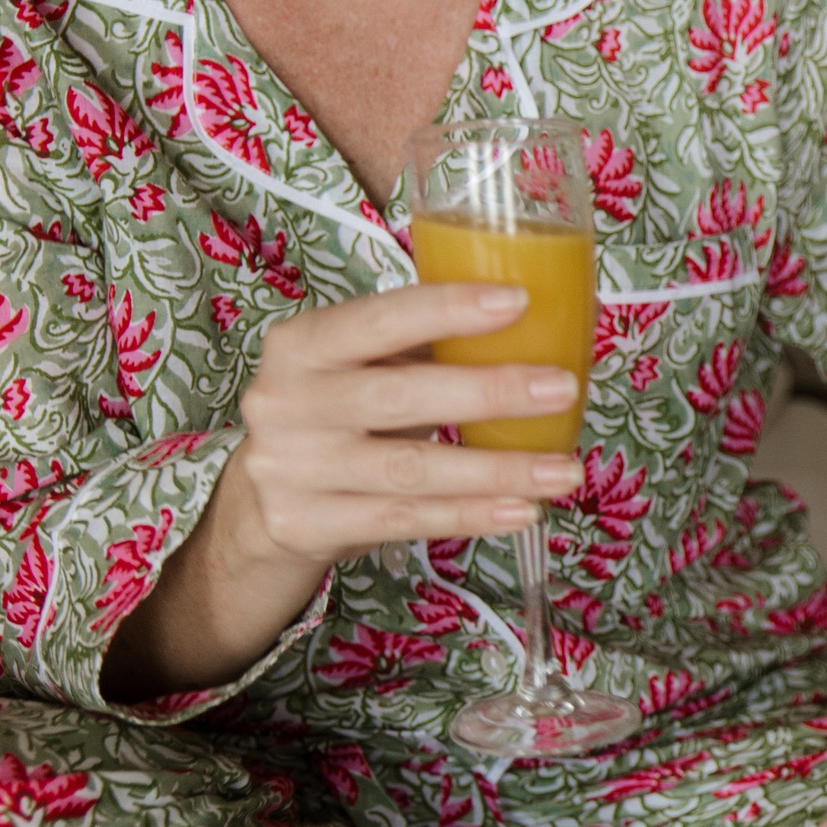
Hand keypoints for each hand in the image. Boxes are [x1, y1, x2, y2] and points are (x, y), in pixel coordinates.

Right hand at [104, 282, 590, 701]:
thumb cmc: (336, 417)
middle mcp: (286, 403)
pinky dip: (470, 515)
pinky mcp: (307, 525)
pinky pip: (405, 520)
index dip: (446, 309)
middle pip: (399, 396)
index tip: (518, 301)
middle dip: (489, 392)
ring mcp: (291, 468)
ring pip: (410, 469)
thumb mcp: (359, 369)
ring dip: (498, 469)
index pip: (377, 319)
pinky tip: (523, 509)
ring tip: (564, 470)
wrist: (262, 505)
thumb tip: (538, 324)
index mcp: (301, 345)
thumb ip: (421, 346)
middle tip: (562, 388)